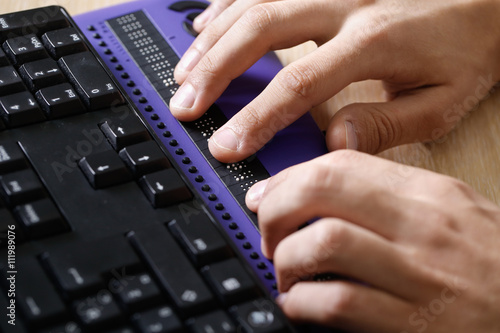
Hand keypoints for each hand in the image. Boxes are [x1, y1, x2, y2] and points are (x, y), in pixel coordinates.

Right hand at [169, 0, 499, 162]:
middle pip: (261, 31)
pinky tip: (206, 26)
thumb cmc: (465, 49)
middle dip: (216, 72)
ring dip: (213, 41)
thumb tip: (335, 143)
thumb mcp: (442, 100)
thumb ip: (387, 124)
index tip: (227, 144)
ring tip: (183, 74)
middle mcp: (344, 4)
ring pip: (254, 4)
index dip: (256, 117)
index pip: (299, 83)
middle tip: (186, 105)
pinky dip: (228, 5)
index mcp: (372, 41)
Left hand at [244, 150, 499, 331]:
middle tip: (268, 233)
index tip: (267, 196)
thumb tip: (319, 194)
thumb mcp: (450, 213)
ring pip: (322, 243)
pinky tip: (302, 305)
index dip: (288, 178)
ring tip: (286, 272)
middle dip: (276, 210)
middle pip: (321, 191)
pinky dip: (303, 304)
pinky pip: (338, 303)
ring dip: (286, 259)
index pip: (340, 164)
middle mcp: (421, 227)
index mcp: (428, 195)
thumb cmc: (490, 265)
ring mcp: (418, 277)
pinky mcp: (412, 325)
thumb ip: (387, 199)